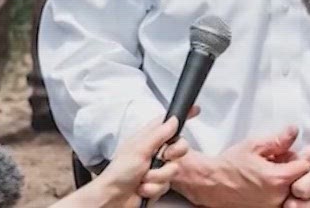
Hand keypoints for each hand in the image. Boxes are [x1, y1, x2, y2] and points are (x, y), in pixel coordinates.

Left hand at [67, 115, 192, 207]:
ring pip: (173, 169)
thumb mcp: (139, 149)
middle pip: (179, 147)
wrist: (114, 198)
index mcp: (148, 138)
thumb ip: (159, 134)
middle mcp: (154, 152)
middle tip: (162, 157)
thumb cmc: (119, 172)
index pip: (168, 122)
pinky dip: (153, 188)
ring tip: (143, 178)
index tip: (195, 111)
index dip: (181, 116)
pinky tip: (142, 188)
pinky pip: (166, 184)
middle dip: (172, 155)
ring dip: (157, 176)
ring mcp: (157, 168)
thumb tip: (174, 119)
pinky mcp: (158, 183)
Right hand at [171, 125, 309, 207]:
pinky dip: (277, 193)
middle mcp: (278, 197)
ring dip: (286, 183)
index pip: (305, 167)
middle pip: (300, 182)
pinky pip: (280, 201)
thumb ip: (277, 139)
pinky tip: (265, 185)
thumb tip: (294, 131)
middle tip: (277, 164)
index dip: (298, 158)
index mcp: (278, 178)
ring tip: (269, 175)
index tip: (287, 156)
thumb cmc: (230, 165)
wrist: (211, 183)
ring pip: (291, 193)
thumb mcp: (254, 145)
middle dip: (292, 171)